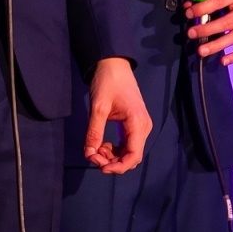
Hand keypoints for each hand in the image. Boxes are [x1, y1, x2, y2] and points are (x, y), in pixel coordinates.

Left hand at [84, 57, 150, 173]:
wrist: (114, 64)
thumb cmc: (107, 82)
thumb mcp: (98, 107)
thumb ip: (94, 132)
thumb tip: (89, 154)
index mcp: (138, 123)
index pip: (134, 156)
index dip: (118, 167)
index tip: (100, 167)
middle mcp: (143, 128)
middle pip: (132, 156)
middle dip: (112, 162)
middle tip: (92, 155)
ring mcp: (140, 126)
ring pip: (129, 152)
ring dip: (113, 156)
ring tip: (95, 149)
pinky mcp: (134, 125)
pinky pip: (127, 144)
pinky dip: (115, 149)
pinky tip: (102, 145)